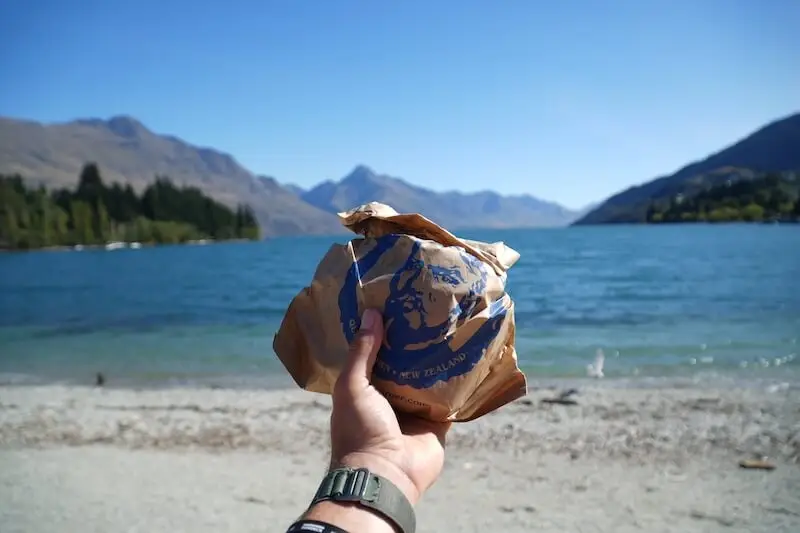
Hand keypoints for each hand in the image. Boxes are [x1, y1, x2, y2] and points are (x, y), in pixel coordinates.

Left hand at [329, 308, 450, 504]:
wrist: (386, 474)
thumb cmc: (360, 429)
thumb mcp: (352, 385)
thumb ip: (362, 352)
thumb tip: (371, 314)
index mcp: (364, 389)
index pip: (374, 354)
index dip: (381, 331)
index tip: (394, 305)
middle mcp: (389, 397)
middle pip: (404, 363)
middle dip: (414, 342)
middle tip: (428, 310)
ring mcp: (415, 410)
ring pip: (429, 376)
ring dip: (438, 357)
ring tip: (451, 324)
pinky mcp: (438, 421)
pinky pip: (452, 397)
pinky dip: (459, 381)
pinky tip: (469, 354)